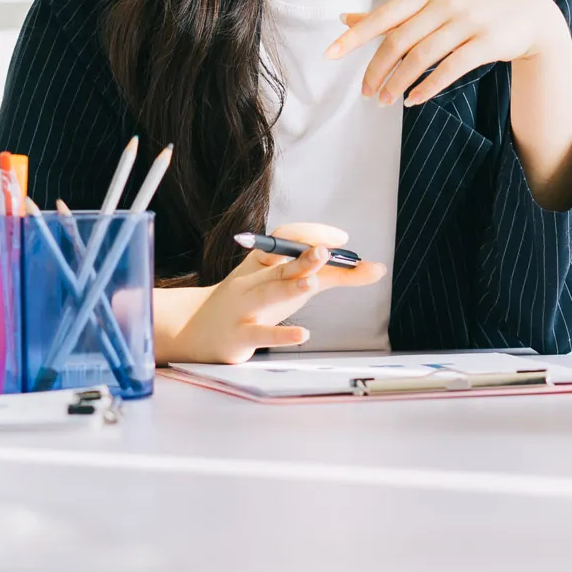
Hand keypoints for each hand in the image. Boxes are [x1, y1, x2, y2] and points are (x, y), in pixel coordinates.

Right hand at [158, 223, 385, 364]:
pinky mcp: (239, 336)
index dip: (310, 234)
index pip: (283, 239)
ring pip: (266, 293)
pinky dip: (281, 334)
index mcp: (262, 263)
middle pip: (279, 264)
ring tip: (311, 282)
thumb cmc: (253, 304)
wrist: (194, 329)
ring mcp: (243, 307)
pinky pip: (260, 334)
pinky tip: (303, 333)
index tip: (340, 239)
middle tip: (327, 251)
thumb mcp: (289, 285)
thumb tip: (377, 267)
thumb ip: (333, 277)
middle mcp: (252, 279)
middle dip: (303, 257)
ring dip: (288, 286)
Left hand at [328, 0, 571, 107]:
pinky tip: (414, 100)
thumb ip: (393, 12)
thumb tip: (344, 17)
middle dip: (376, 69)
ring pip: (422, 57)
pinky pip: (451, 68)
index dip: (355, 36)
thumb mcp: (434, 1)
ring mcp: (468, 22)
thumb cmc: (473, 6)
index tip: (330, 54)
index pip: (384, 15)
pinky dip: (428, 87)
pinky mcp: (487, 43)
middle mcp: (445, 4)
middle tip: (365, 93)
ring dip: (399, 83)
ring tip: (385, 101)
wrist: (531, 10)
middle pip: (399, 40)